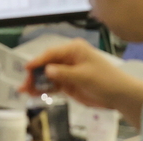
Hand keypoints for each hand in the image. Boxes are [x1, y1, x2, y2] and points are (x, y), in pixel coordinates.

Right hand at [21, 39, 142, 120]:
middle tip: (24, 84)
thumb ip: (64, 73)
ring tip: (25, 91)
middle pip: (47, 63)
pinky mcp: (69, 82)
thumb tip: (47, 70)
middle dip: (35, 73)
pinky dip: (44, 88)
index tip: (26, 68)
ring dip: (37, 82)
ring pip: (48, 75)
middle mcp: (69, 57)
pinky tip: (35, 94)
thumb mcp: (83, 76)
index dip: (38, 60)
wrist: (118, 94)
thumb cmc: (104, 80)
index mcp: (74, 49)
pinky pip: (53, 84)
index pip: (52, 53)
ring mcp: (68, 70)